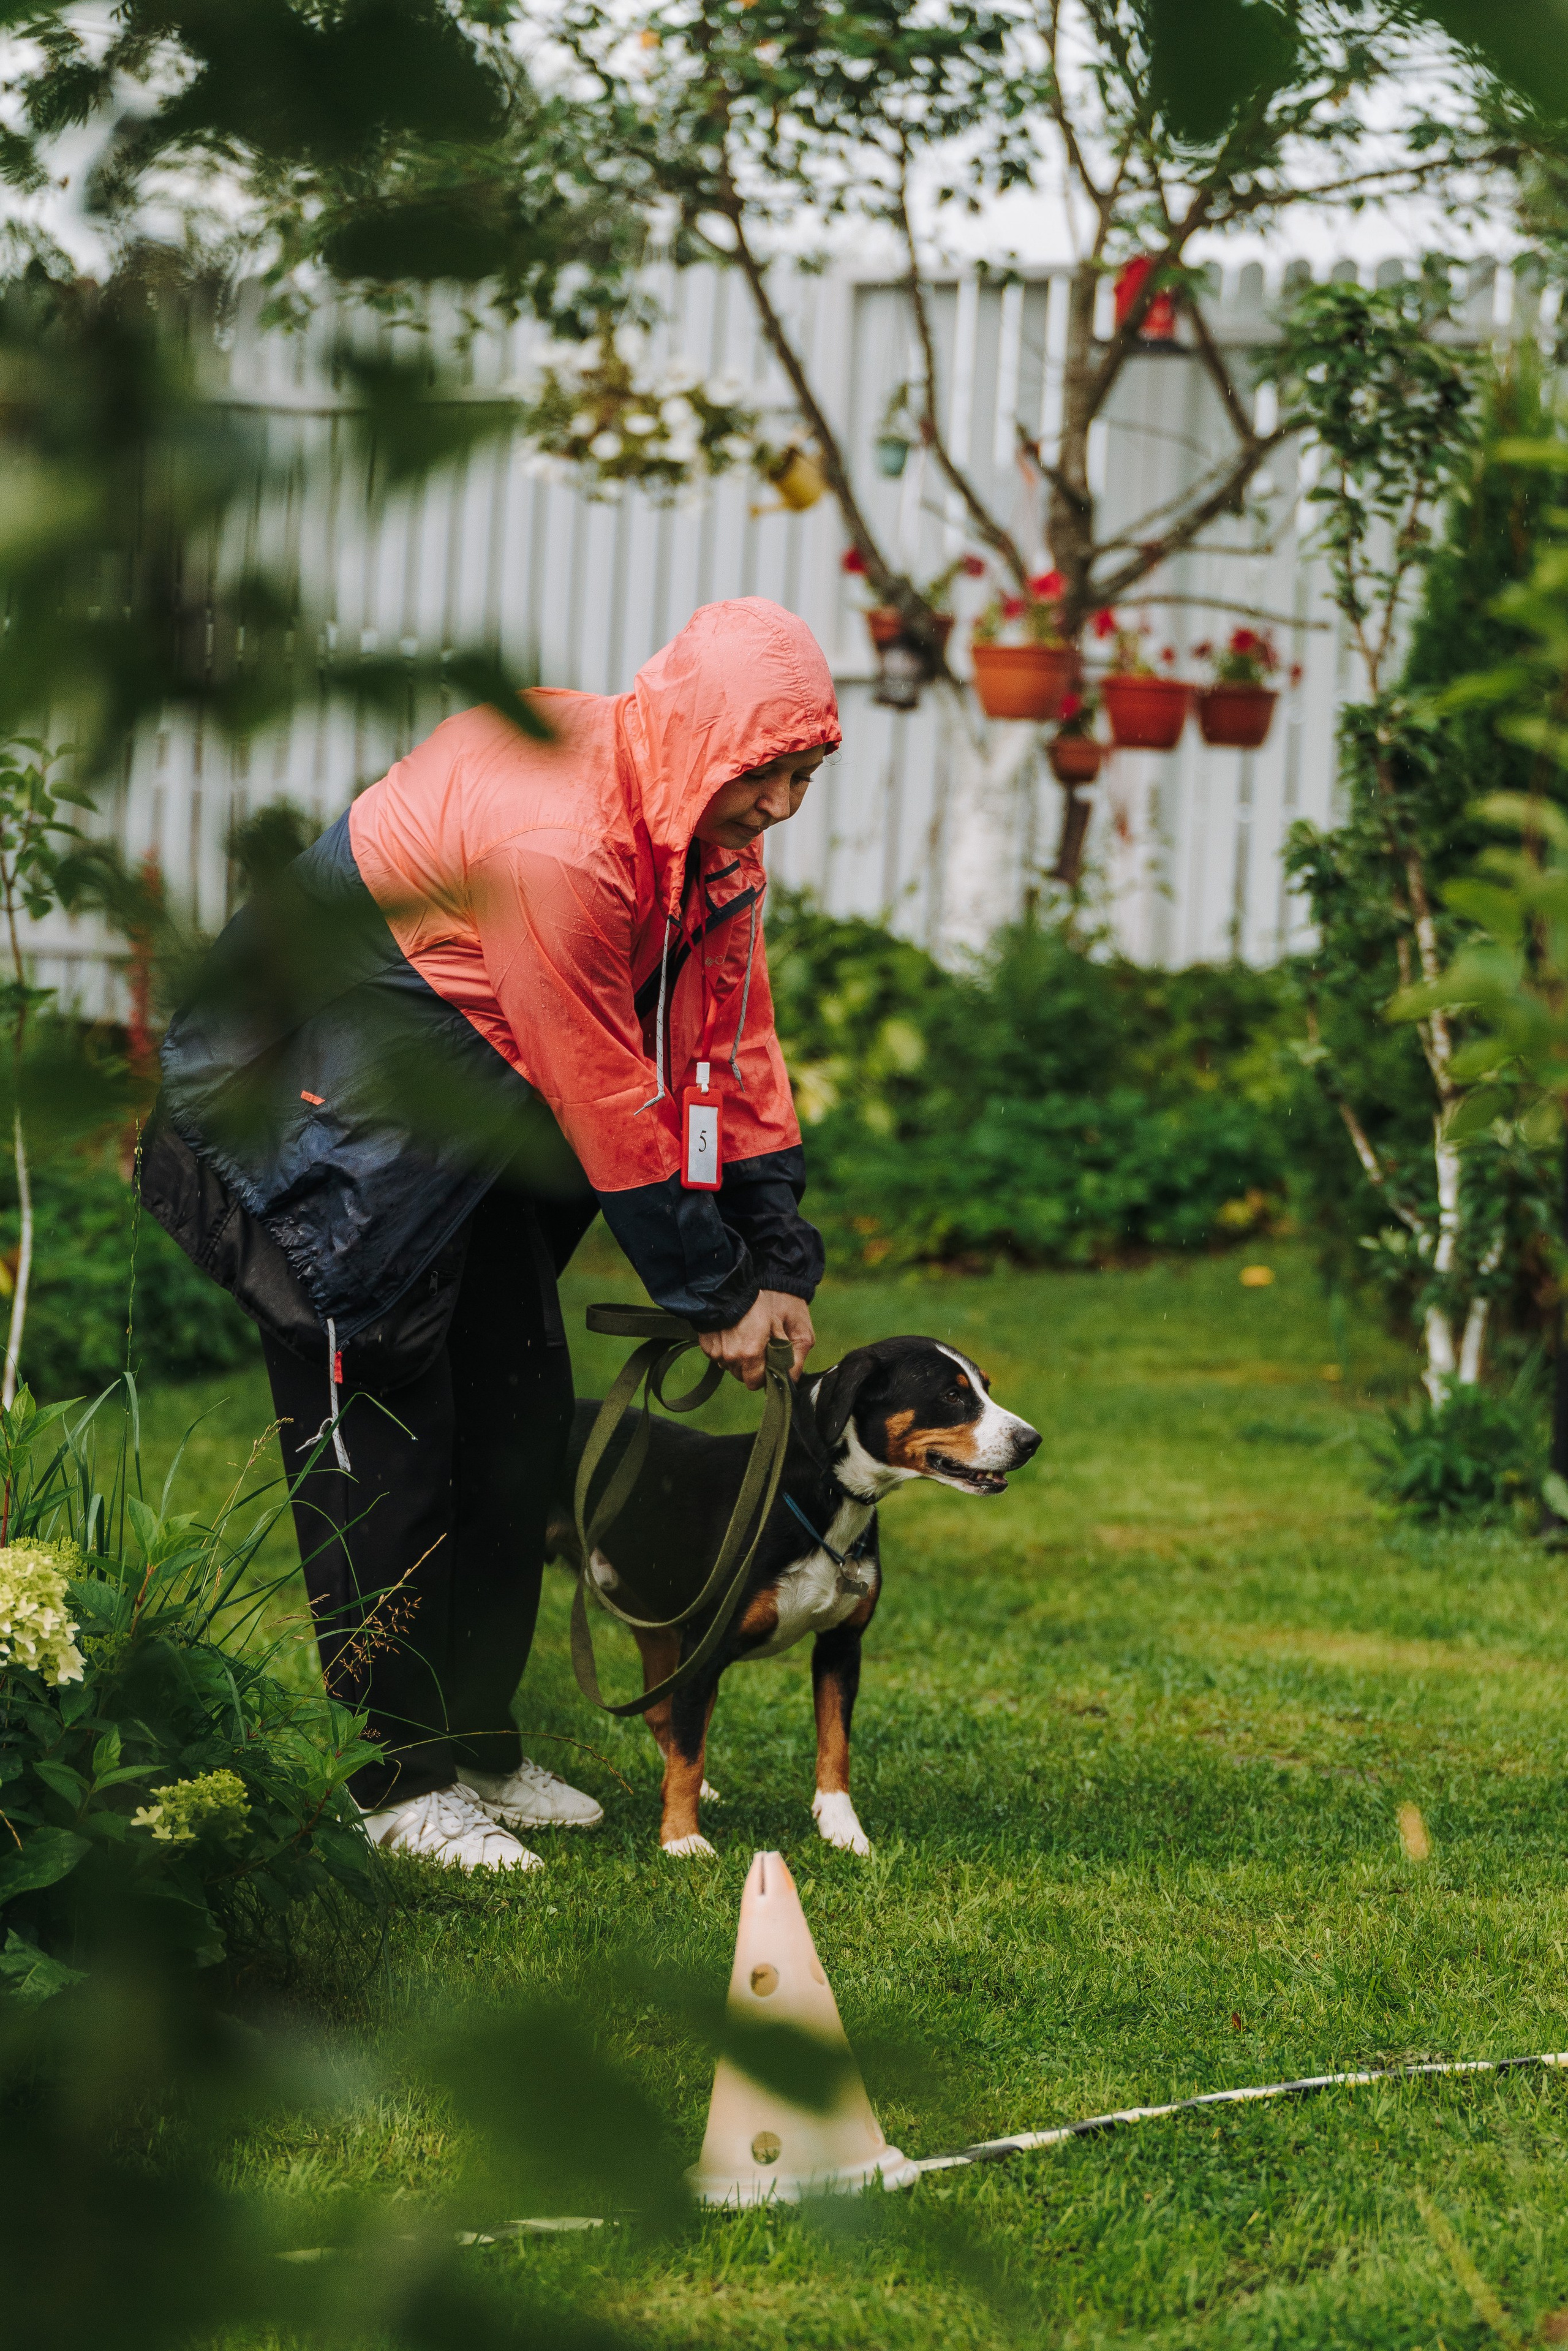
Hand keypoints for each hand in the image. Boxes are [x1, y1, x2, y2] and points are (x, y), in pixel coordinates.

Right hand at [699, 1290, 814, 1390]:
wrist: (738, 1277)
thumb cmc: (771, 1298)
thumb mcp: (794, 1324)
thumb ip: (796, 1356)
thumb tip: (792, 1381)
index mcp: (750, 1353)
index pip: (755, 1383)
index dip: (765, 1374)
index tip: (770, 1359)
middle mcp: (729, 1356)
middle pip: (742, 1375)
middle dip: (753, 1364)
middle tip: (761, 1341)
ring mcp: (715, 1350)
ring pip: (730, 1365)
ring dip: (739, 1356)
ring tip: (747, 1332)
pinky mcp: (705, 1343)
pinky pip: (719, 1355)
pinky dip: (727, 1347)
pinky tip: (734, 1329)